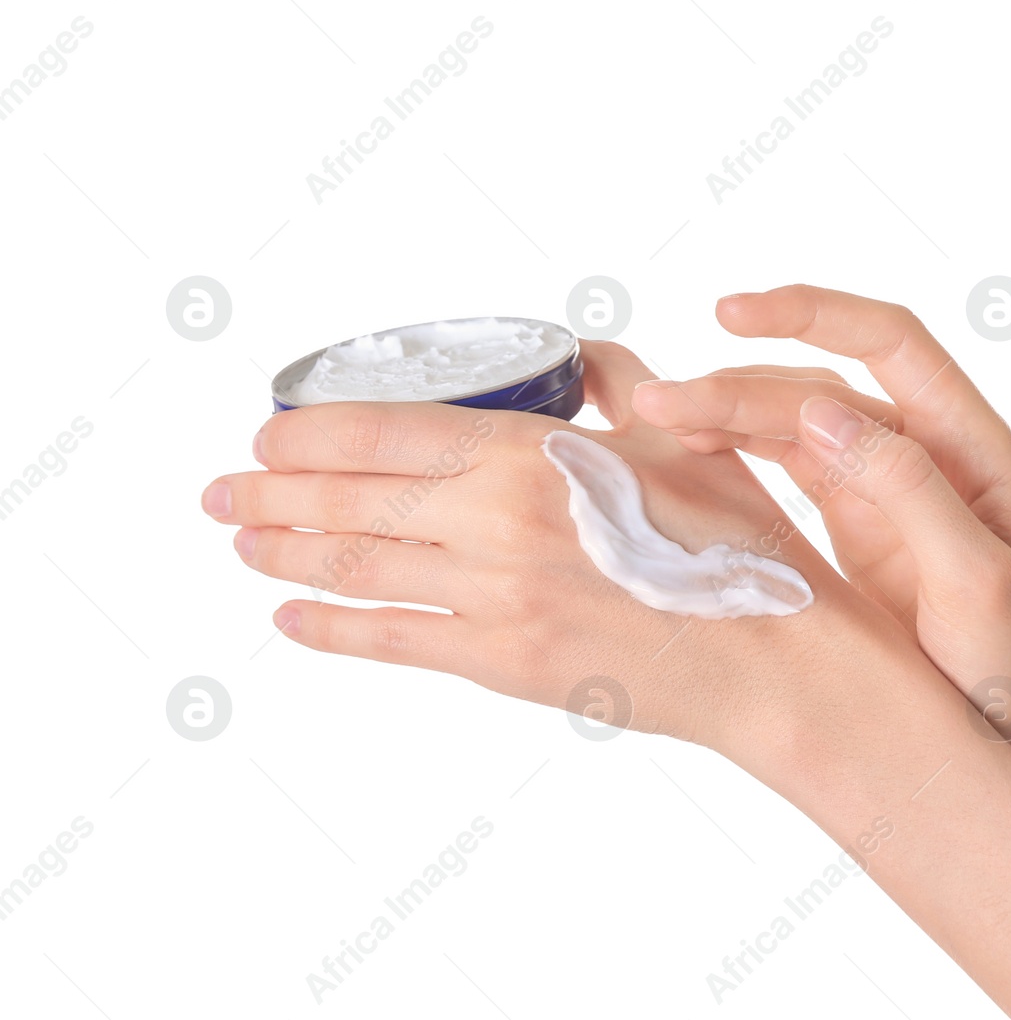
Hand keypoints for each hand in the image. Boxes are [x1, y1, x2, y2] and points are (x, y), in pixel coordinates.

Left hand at [200, 341, 897, 772]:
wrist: (779, 662)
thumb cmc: (743, 547)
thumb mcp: (688, 439)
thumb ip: (617, 385)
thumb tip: (579, 354)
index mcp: (536, 455)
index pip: (389, 431)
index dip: (316, 433)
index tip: (271, 432)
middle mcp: (496, 525)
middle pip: (355, 499)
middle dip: (274, 491)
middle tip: (222, 488)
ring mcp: (494, 601)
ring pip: (360, 567)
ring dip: (287, 552)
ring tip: (239, 541)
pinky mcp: (505, 665)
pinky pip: (395, 644)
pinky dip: (333, 631)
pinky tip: (291, 619)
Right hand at [631, 285, 1010, 750]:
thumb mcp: (973, 582)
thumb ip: (908, 488)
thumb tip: (826, 407)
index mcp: (979, 450)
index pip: (893, 342)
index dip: (813, 313)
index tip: (730, 315)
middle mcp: (937, 452)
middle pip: (827, 384)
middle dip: (742, 381)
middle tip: (655, 403)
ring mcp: (894, 488)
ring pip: (801, 423)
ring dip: (729, 414)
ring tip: (652, 421)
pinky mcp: (861, 525)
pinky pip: (792, 468)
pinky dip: (740, 454)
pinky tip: (688, 454)